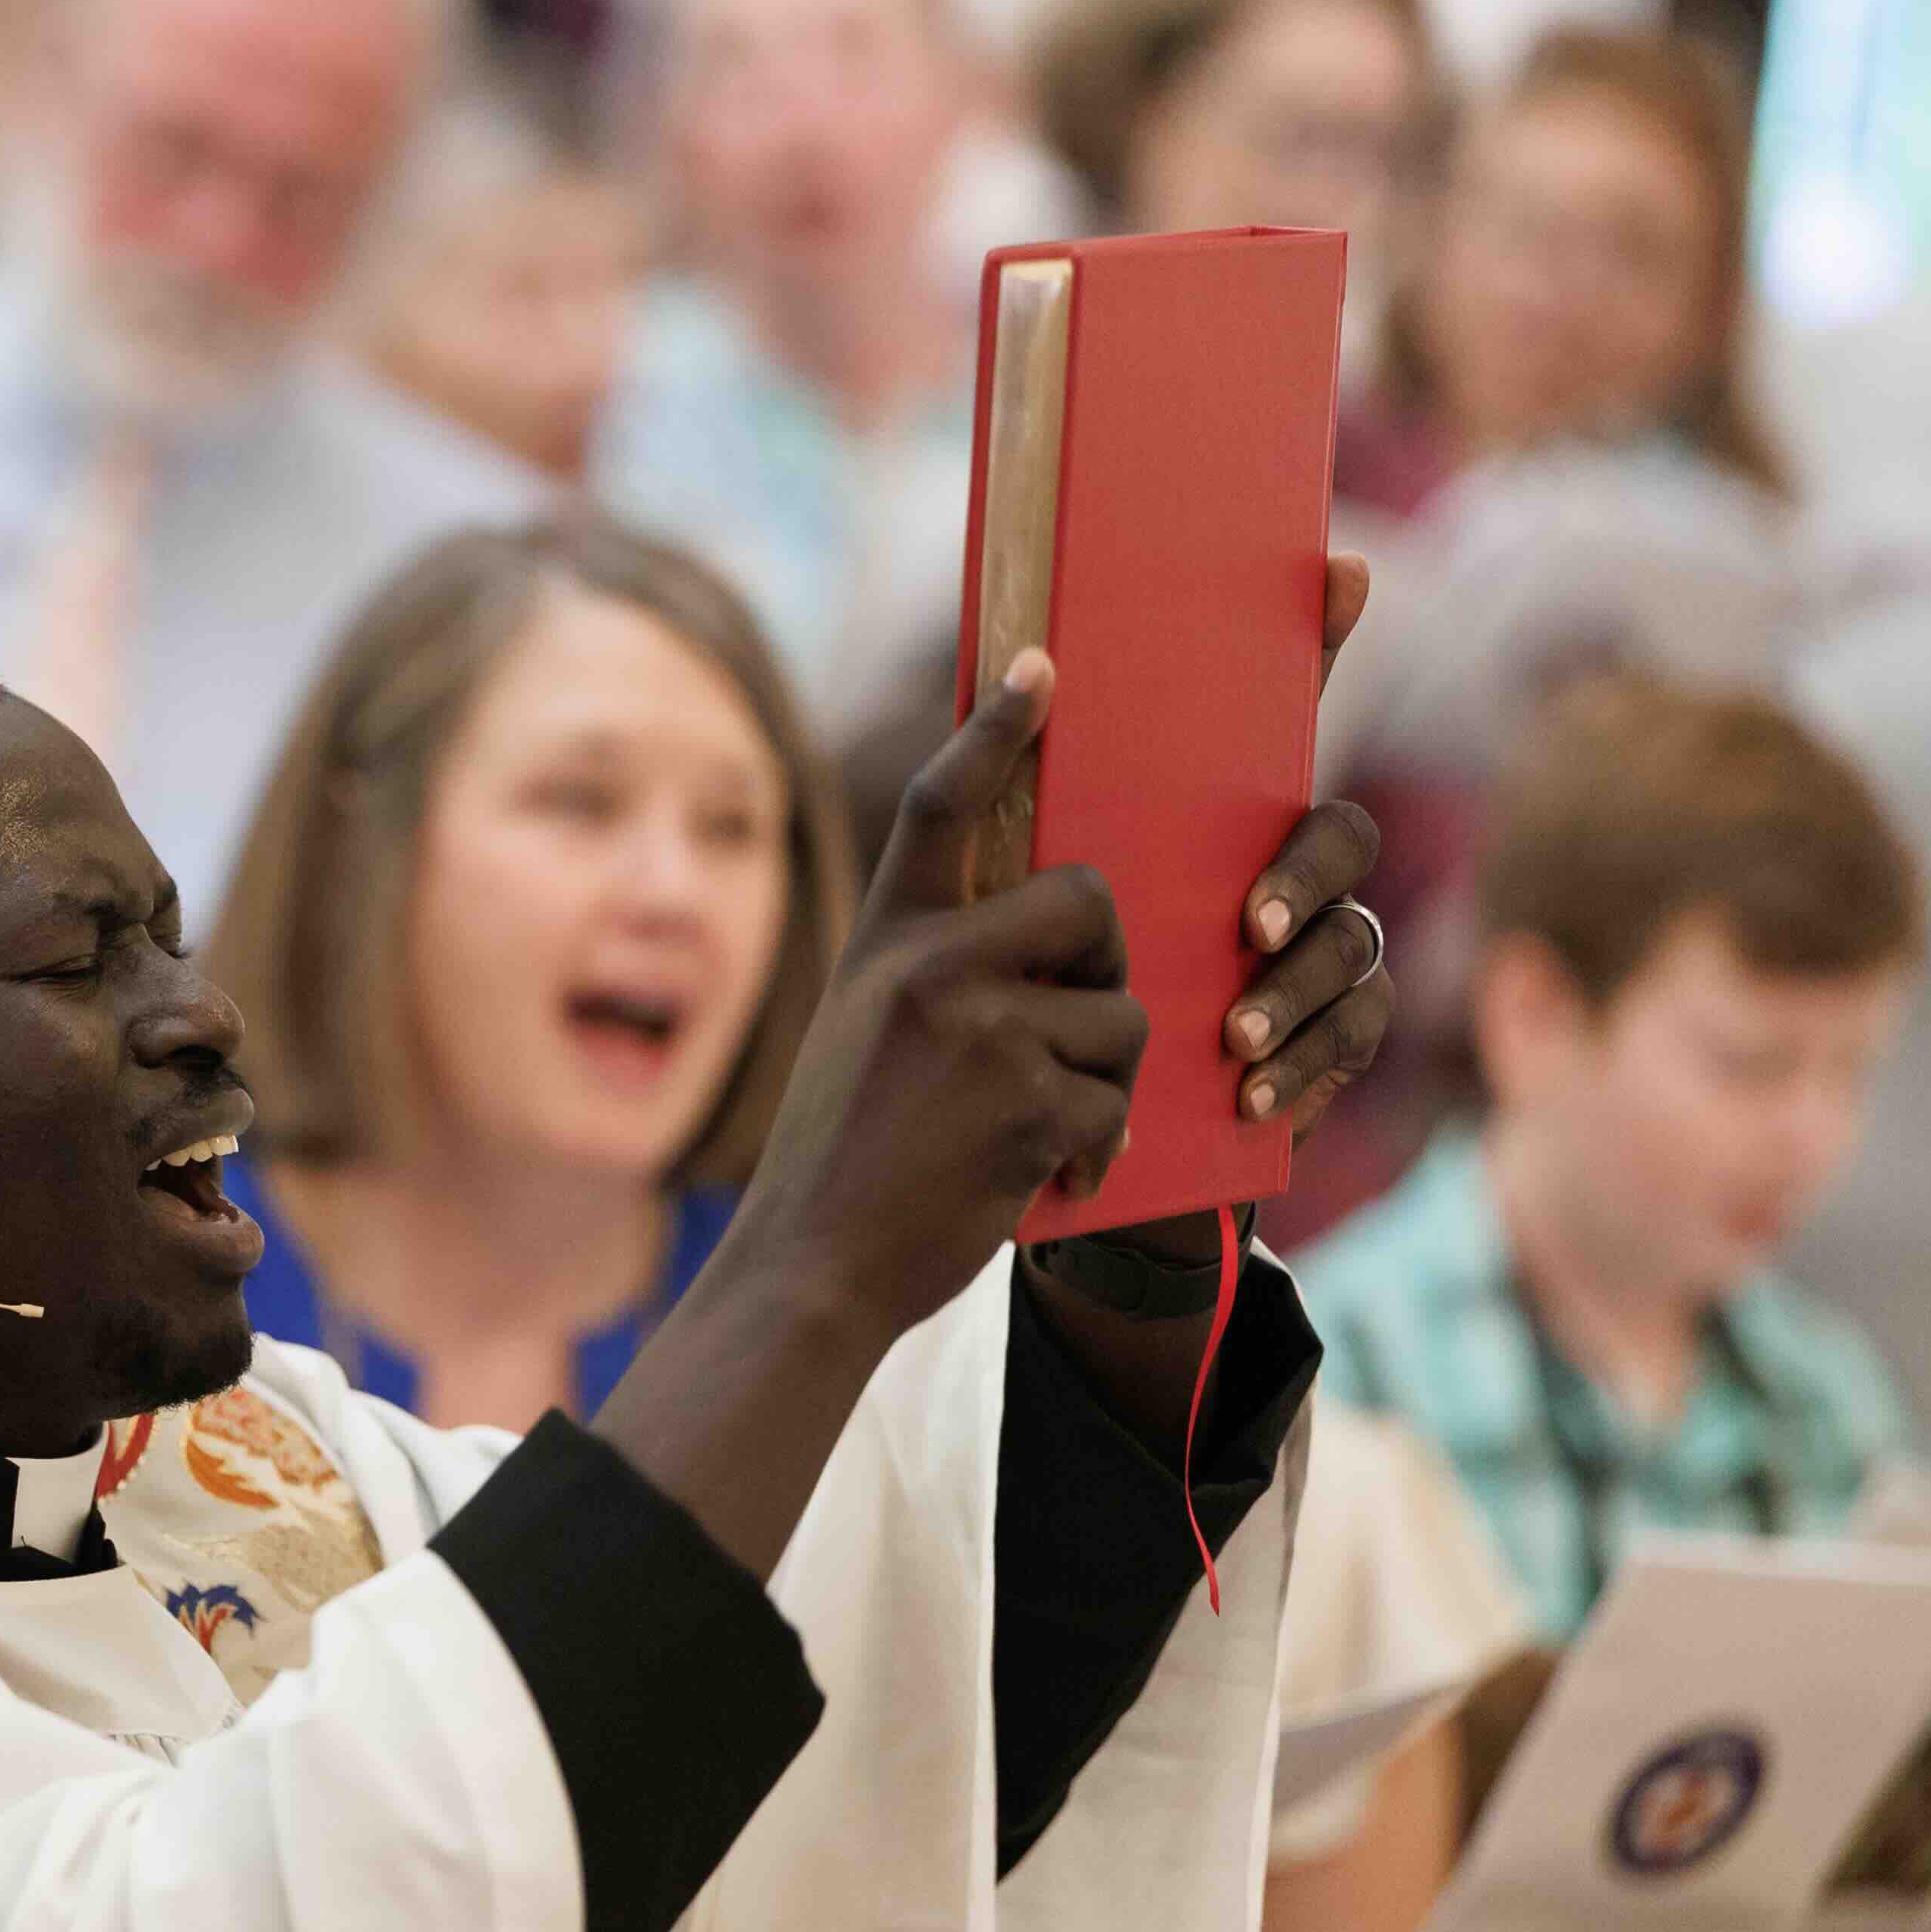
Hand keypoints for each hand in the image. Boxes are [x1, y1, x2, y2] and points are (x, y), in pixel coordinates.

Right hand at [723, 652, 1152, 1341]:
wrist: (811, 1263)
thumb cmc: (843, 1155)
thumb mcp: (863, 1030)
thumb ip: (932, 972)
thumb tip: (1037, 938)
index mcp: (886, 940)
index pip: (942, 806)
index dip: (996, 730)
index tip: (1041, 668)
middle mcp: (931, 967)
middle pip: (1086, 902)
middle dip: (1104, 960)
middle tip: (1075, 1021)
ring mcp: (982, 1032)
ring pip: (1118, 1017)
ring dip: (1098, 1081)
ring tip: (1028, 1128)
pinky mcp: (1030, 1103)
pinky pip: (1117, 1102)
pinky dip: (1094, 1150)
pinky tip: (1038, 1176)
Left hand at [1049, 553, 1392, 1268]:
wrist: (1025, 1121)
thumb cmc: (1015, 992)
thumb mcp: (992, 894)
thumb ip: (1007, 793)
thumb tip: (1022, 659)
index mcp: (1205, 819)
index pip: (1275, 715)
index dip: (1316, 634)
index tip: (1338, 568)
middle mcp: (1279, 869)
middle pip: (1339, 835)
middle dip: (1306, 876)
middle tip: (1251, 926)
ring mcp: (1313, 950)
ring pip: (1354, 944)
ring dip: (1299, 990)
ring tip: (1232, 1036)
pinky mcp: (1323, 1038)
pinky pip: (1354, 1036)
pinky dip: (1306, 1064)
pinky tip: (1254, 1094)